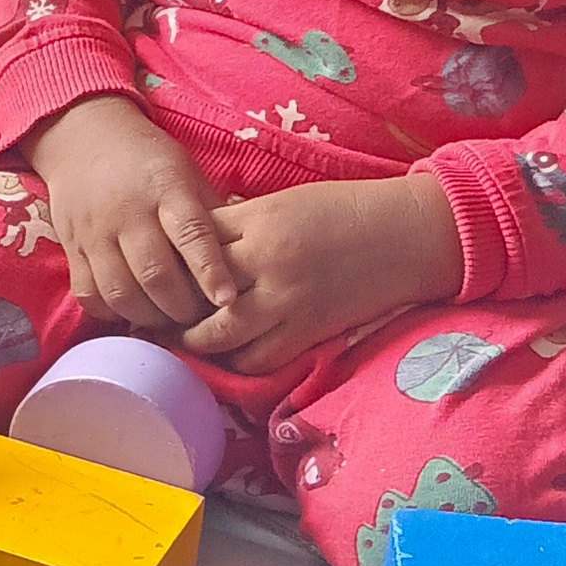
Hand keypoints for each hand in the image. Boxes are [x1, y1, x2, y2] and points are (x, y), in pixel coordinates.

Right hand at [29, 95, 239, 331]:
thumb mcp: (186, 173)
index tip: (226, 300)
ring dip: (148, 317)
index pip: (191, 235)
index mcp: (165, 189)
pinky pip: (88, 293)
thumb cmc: (148, 161)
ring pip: (120, 292)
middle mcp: (128, 212)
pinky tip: (130, 311)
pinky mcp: (72, 248)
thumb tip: (243, 260)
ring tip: (167, 320)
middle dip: (181, 308)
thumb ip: (210, 216)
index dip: (210, 271)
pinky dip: (111, 312)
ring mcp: (95, 232)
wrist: (82, 139)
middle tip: (198, 319)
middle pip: (155, 274)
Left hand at [180, 173, 462, 382]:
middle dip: (172, 310)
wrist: (409, 235)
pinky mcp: (309, 332)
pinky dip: (237, 362)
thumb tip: (193, 247)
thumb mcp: (284, 202)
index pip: (193, 247)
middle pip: (196, 297)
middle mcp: (267, 263)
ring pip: (220, 338)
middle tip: (158, 316)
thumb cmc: (345, 211)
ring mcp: (288, 302)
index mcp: (259, 221)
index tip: (156, 273)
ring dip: (198, 343)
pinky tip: (229, 355)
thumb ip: (239, 224)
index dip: (171, 263)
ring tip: (186, 340)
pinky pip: (259, 360)